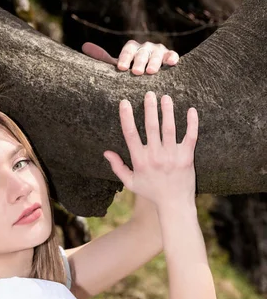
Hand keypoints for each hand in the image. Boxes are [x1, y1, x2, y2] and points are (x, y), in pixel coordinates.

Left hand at [82, 40, 178, 74]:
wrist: (150, 75)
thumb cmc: (131, 71)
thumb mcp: (118, 66)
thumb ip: (103, 58)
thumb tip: (84, 46)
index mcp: (132, 48)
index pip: (128, 49)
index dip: (124, 58)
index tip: (121, 68)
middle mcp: (146, 47)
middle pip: (142, 52)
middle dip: (139, 61)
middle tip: (136, 72)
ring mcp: (159, 51)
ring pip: (157, 54)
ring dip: (154, 62)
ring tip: (151, 72)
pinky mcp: (171, 56)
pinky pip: (172, 55)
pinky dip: (172, 58)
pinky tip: (172, 63)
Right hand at [103, 92, 197, 206]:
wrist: (174, 204)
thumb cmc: (151, 192)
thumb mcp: (130, 182)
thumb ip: (118, 167)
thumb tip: (106, 152)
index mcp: (140, 161)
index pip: (131, 135)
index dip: (126, 117)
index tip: (124, 103)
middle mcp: (155, 157)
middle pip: (151, 127)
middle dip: (149, 108)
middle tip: (149, 93)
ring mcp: (172, 157)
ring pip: (170, 129)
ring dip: (168, 111)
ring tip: (166, 97)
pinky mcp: (187, 158)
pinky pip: (190, 137)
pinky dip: (192, 123)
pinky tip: (191, 110)